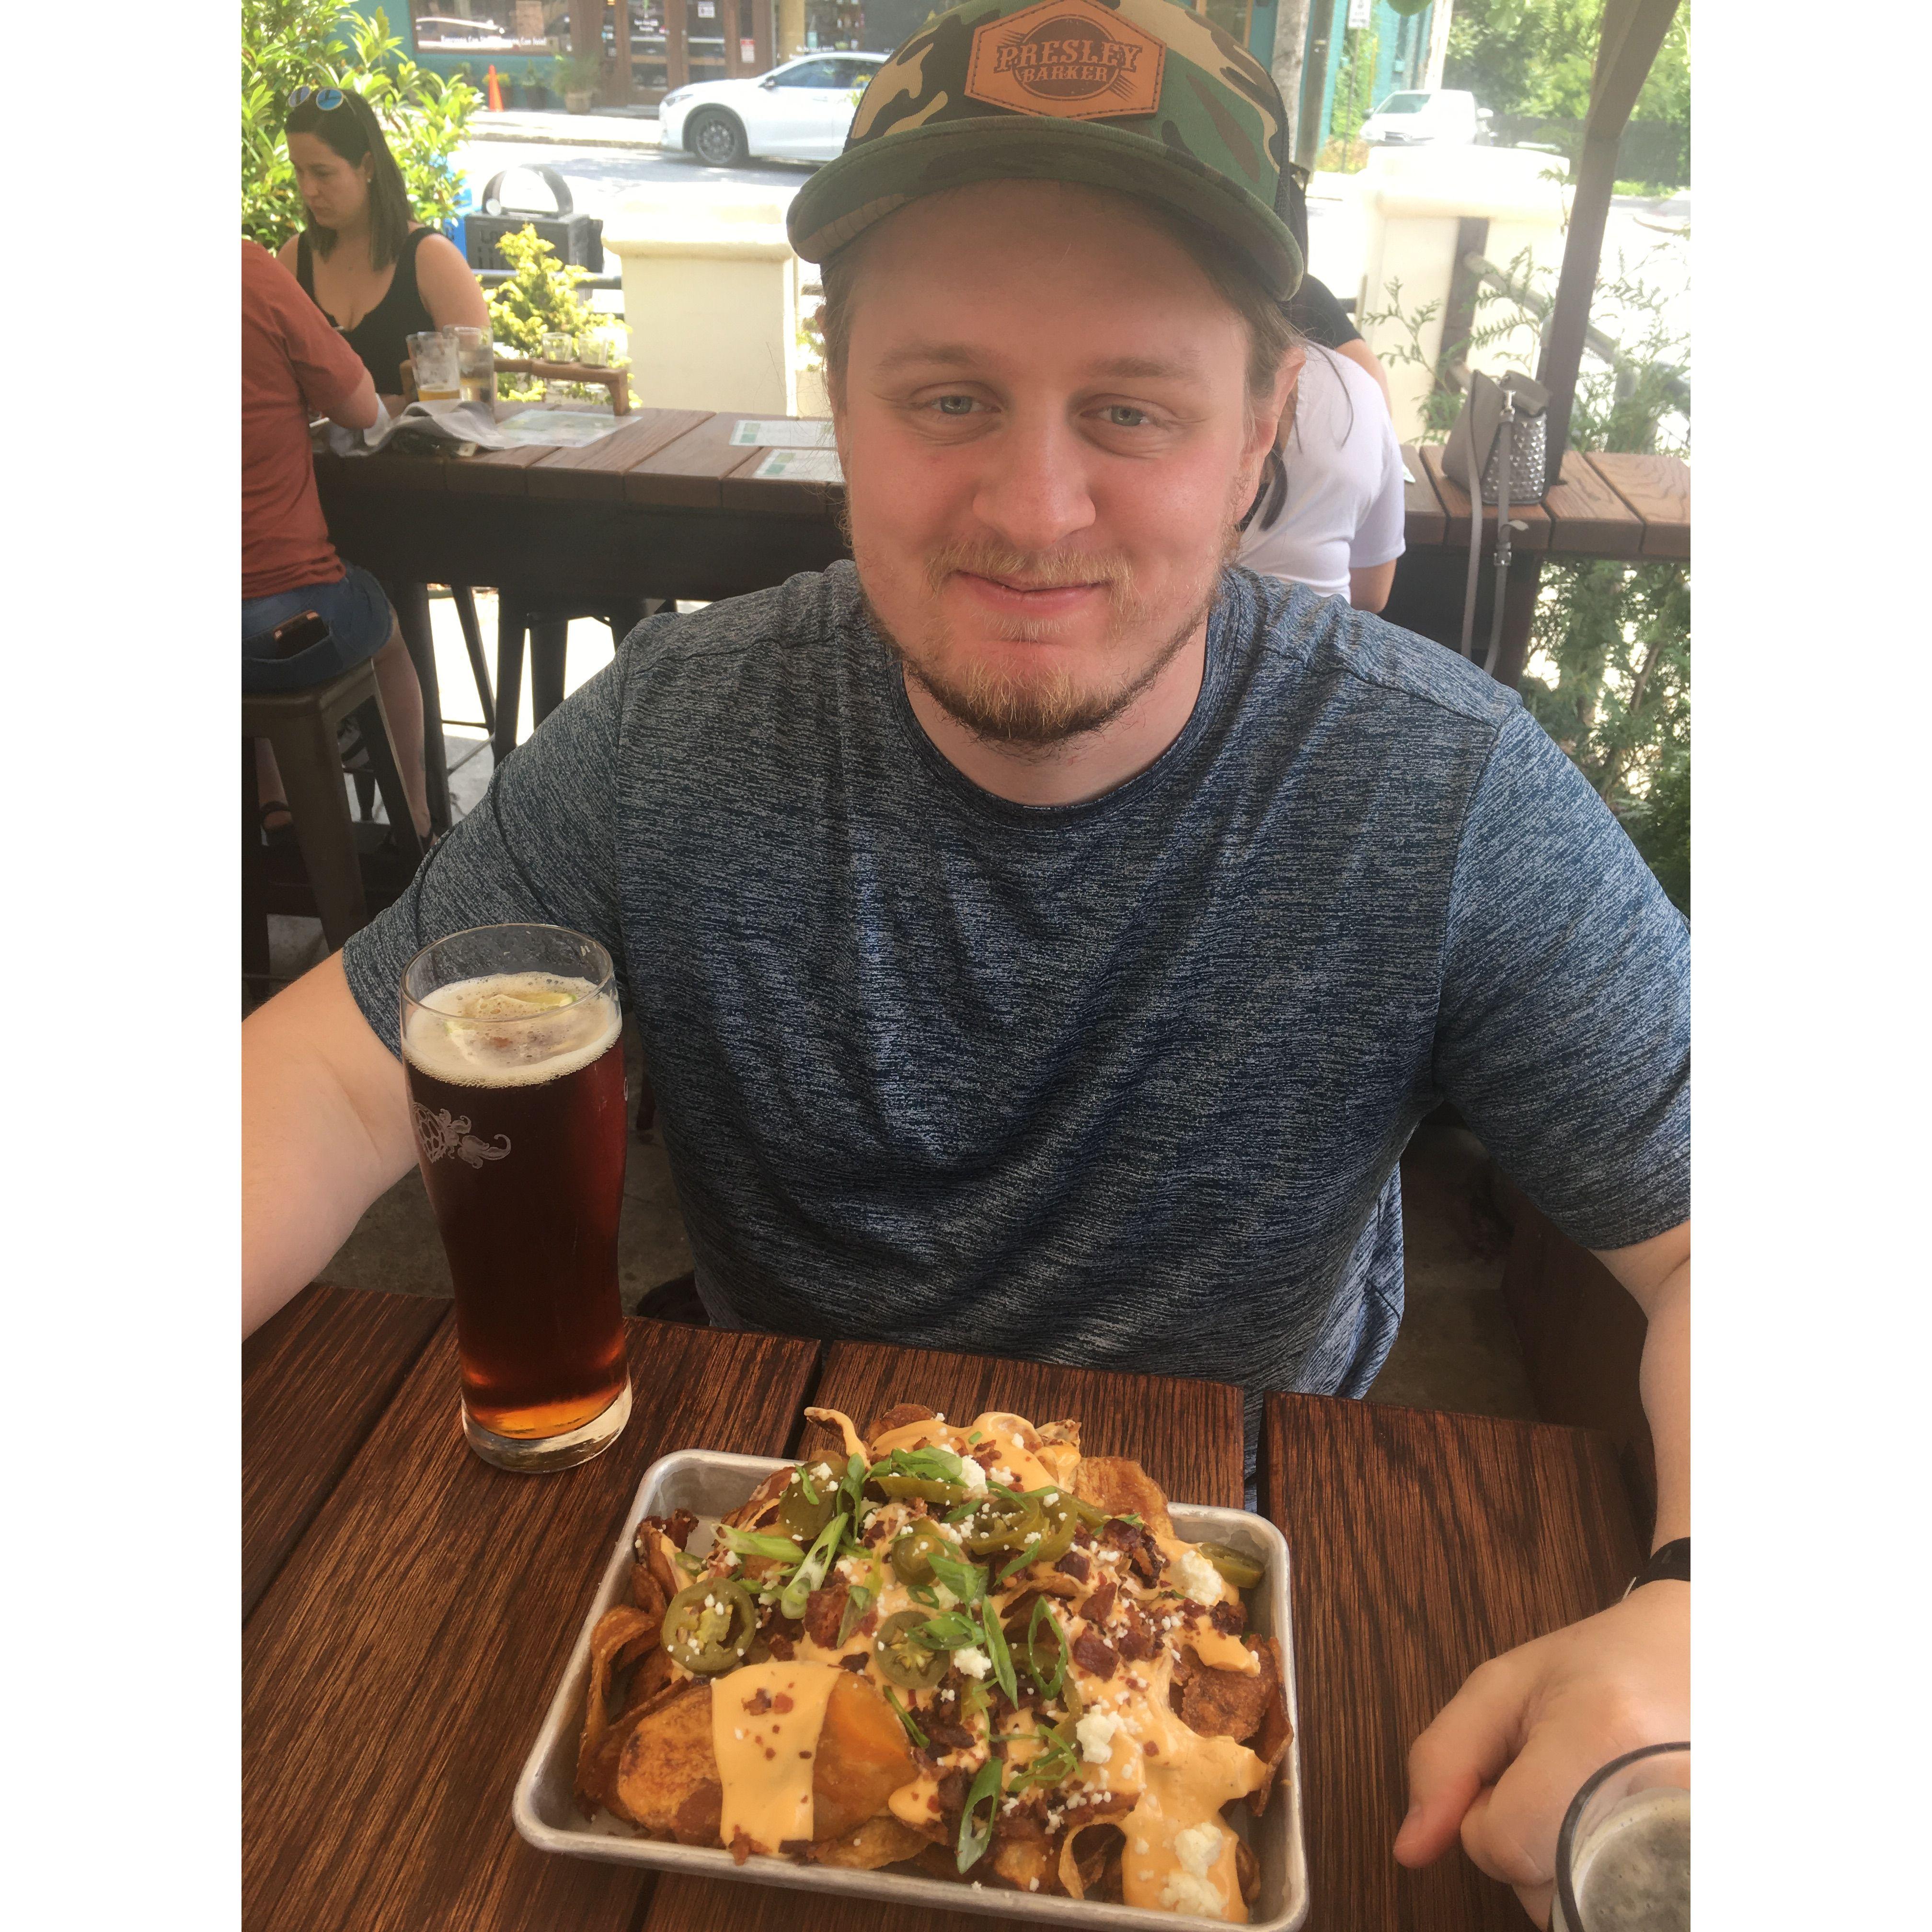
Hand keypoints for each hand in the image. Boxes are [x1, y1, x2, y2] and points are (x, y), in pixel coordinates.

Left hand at [1391, 1580, 1687, 1927]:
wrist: (1703, 1652)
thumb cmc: (1599, 1666)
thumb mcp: (1502, 1688)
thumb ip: (1442, 1762)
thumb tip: (1410, 1850)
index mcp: (1602, 1733)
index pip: (1506, 1844)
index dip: (1487, 1817)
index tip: (1515, 1772)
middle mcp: (1661, 1790)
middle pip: (1547, 1891)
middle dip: (1530, 1845)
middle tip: (1563, 1781)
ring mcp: (1700, 1836)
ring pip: (1587, 1910)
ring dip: (1569, 1867)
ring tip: (1593, 1802)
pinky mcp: (1713, 1868)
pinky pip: (1634, 1910)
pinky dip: (1610, 1883)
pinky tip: (1620, 1831)